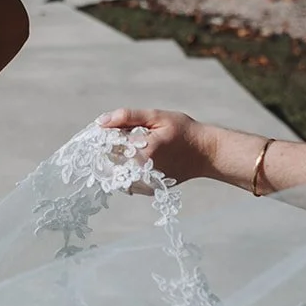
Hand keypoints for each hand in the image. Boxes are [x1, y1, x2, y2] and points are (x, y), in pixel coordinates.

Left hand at [96, 108, 213, 182]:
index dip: (106, 134)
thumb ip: (127, 117)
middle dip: (112, 147)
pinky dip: (126, 170)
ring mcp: (145, 182)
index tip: (114, 128)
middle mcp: (141, 169)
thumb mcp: (157, 116)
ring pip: (116, 171)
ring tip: (136, 148)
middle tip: (130, 137)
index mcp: (142, 150)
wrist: (205, 154)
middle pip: (110, 158)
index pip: (107, 143)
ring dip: (118, 160)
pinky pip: (126, 181)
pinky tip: (139, 160)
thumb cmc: (183, 131)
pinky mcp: (148, 189)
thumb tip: (100, 122)